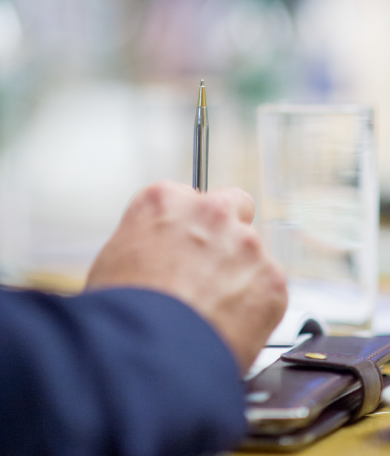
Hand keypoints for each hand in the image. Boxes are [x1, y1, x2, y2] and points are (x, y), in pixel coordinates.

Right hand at [86, 180, 286, 371]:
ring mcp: (246, 243)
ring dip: (240, 272)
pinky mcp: (271, 279)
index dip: (187, 227)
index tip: (184, 246)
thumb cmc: (123, 313)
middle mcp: (211, 212)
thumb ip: (148, 240)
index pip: (188, 198)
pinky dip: (256, 305)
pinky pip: (268, 287)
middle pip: (233, 206)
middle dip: (226, 230)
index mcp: (166, 200)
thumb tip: (158, 253)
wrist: (148, 354)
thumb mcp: (115, 259)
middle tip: (211, 267)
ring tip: (214, 310)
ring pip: (253, 251)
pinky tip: (229, 324)